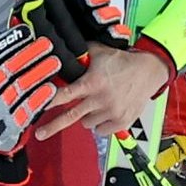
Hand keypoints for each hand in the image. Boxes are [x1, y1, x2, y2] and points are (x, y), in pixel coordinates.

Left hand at [37, 40, 172, 141]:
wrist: (149, 72)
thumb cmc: (123, 61)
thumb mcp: (100, 52)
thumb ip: (81, 54)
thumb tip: (62, 51)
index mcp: (93, 83)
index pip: (65, 94)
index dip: (49, 101)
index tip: (35, 107)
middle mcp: (101, 100)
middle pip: (71, 117)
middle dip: (53, 126)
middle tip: (40, 134)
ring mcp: (111, 113)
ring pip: (86, 123)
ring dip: (86, 116)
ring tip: (96, 103)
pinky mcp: (121, 123)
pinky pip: (100, 130)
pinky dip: (100, 124)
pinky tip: (106, 111)